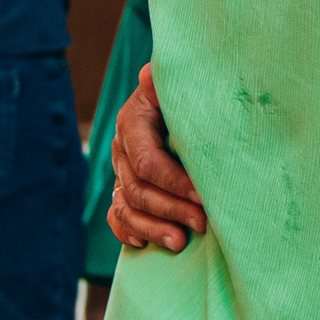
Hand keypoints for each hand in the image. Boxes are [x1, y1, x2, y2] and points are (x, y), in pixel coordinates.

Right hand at [107, 64, 209, 251]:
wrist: (189, 99)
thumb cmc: (195, 91)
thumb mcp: (184, 86)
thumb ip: (170, 85)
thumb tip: (150, 74)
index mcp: (134, 121)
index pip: (147, 162)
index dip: (174, 183)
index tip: (204, 197)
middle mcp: (122, 146)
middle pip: (137, 188)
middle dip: (170, 209)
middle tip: (202, 224)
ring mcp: (120, 169)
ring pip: (125, 206)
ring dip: (151, 228)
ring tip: (180, 243)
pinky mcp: (123, 187)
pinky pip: (116, 216)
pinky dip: (127, 231)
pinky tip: (145, 244)